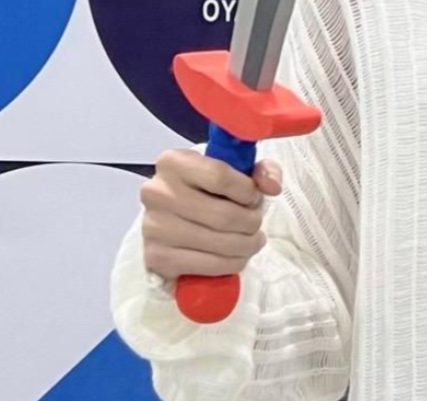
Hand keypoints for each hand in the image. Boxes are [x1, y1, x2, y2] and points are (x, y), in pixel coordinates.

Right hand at [140, 148, 283, 281]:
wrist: (173, 218)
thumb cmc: (207, 189)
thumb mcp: (233, 169)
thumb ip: (261, 169)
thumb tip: (273, 186)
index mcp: (173, 162)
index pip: (221, 177)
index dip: (247, 191)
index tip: (254, 197)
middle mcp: (157, 192)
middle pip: (223, 215)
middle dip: (251, 223)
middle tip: (256, 224)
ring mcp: (153, 227)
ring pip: (219, 243)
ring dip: (247, 245)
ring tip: (252, 240)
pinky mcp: (156, 257)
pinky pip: (208, 265)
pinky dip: (231, 264)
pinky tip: (237, 257)